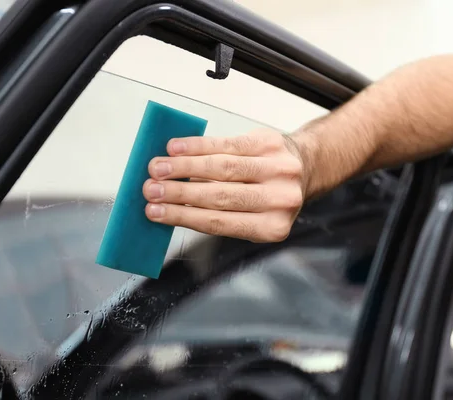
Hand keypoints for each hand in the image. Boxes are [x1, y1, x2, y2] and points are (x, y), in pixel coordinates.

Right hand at [143, 129, 305, 242]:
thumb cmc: (269, 196)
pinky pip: (227, 143)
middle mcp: (280, 199)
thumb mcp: (250, 216)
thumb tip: (168, 203)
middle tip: (149, 189)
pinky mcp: (270, 143)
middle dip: (178, 192)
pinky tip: (176, 148)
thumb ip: (216, 213)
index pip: (218, 223)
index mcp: (272, 227)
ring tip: (158, 168)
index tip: (154, 211)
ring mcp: (278, 169)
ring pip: (221, 167)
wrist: (302, 167)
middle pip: (218, 196)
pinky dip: (198, 146)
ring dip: (183, 167)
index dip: (182, 216)